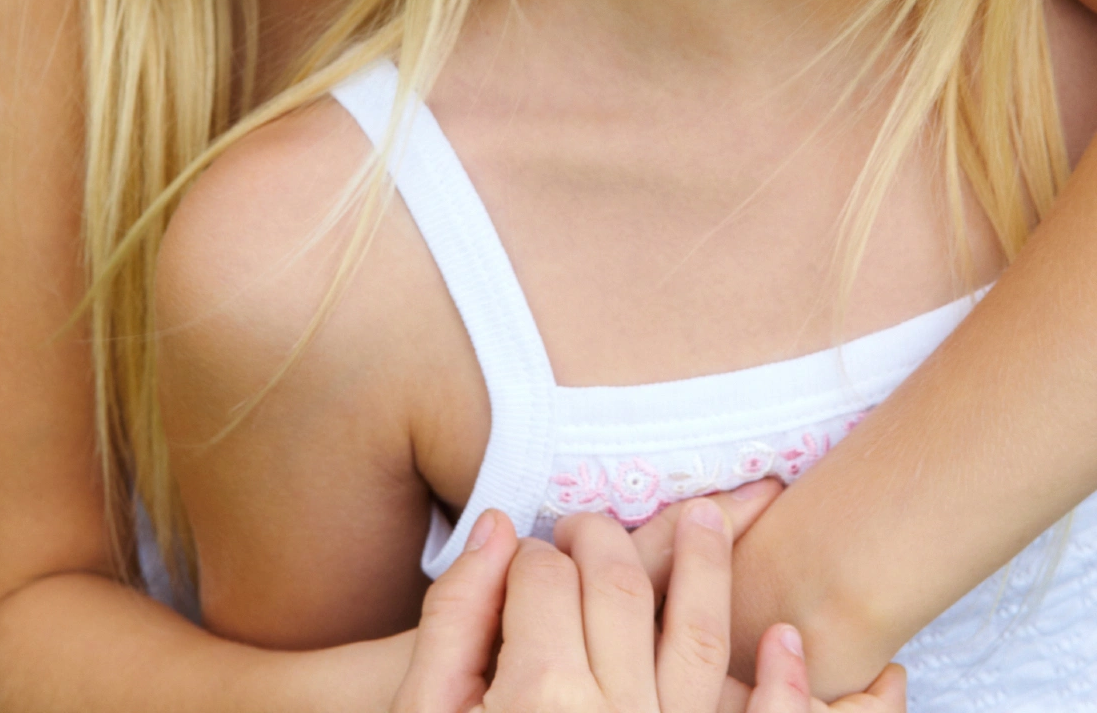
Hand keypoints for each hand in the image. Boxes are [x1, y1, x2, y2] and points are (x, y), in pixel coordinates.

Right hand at [392, 496, 905, 712]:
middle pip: (617, 584)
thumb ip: (453, 618)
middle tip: (583, 529)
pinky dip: (781, 686)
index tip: (522, 563)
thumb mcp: (423, 712)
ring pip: (696, 633)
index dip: (530, 554)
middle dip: (598, 538)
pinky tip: (785, 639)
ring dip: (707, 564)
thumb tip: (498, 526)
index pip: (544, 575)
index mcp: (535, 692)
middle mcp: (608, 712)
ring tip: (709, 515)